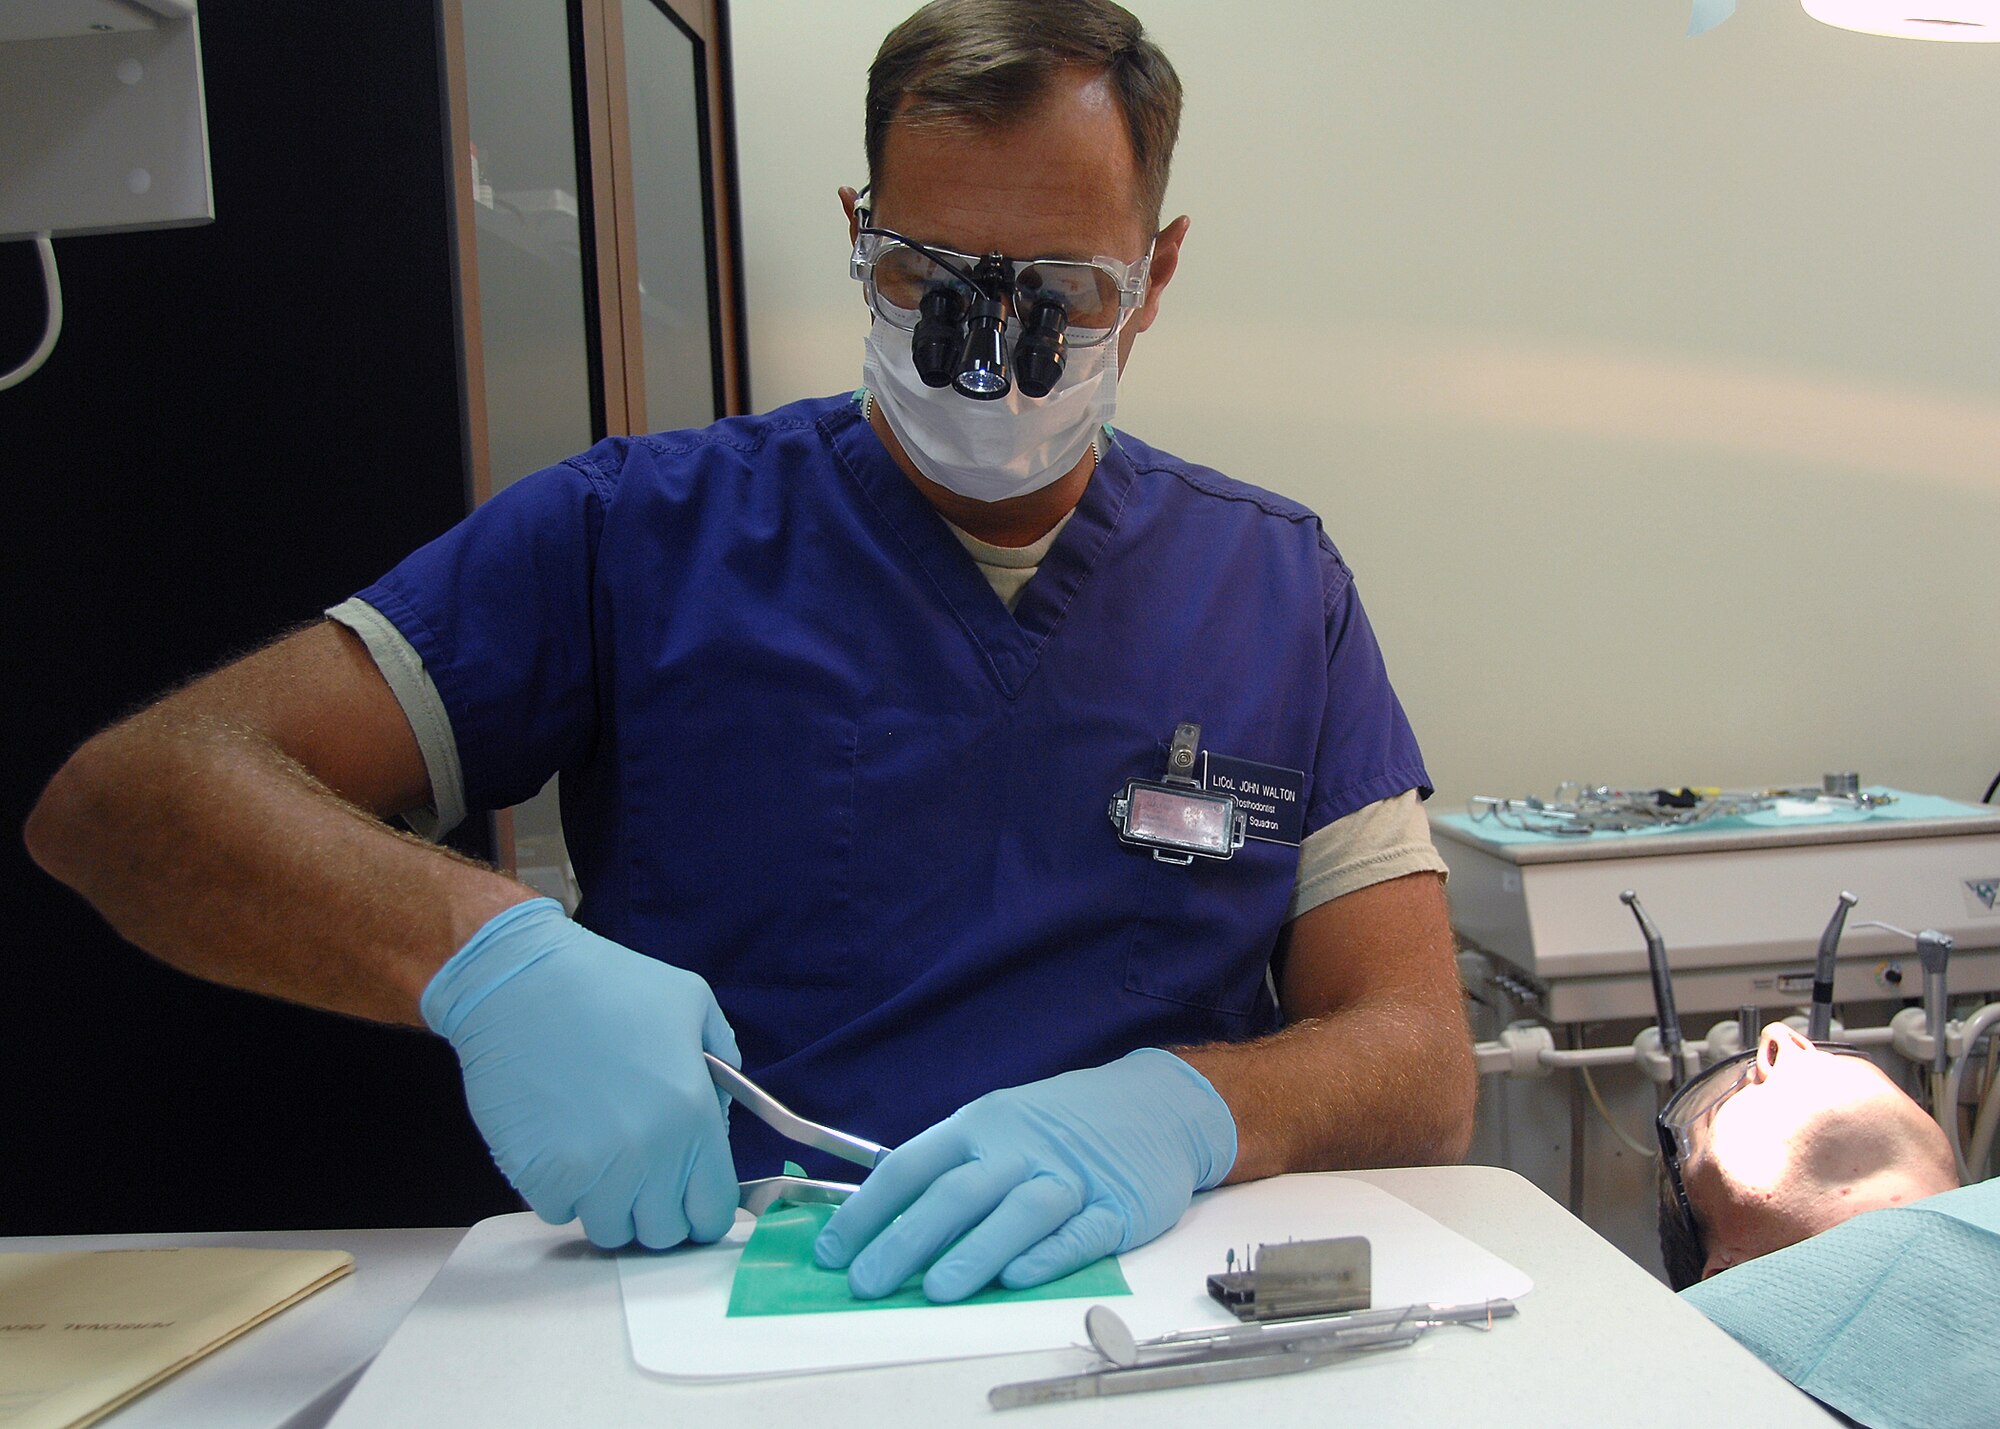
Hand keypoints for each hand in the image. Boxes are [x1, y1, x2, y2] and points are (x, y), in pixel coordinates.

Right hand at [421, 898, 739, 1248]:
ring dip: (608, 1204)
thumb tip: (721, 1110)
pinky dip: (562, 1192)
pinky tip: (560, 1145)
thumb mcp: (692, 1003)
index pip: (712, 1213)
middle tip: (640, 1174)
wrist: (519, 983)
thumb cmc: (608, 985)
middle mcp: (648, 1157)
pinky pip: (559, 1213)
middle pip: (662, 1234)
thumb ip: (722, 1061)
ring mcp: (590, 1173)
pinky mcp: (539, 1177)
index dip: (703, 1210)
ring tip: (599, 1156)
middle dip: (656, 1210)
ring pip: (609, 1231)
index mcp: (693, 1118)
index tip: (689, 1196)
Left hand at [813, 1049, 1235, 1301]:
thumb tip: (878, 1227)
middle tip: (868, 1283)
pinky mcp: (1117, 1207)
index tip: (832, 1253)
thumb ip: (948, 1172)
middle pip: (958, 1192)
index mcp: (980, 1125)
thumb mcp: (1000, 1126)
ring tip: (936, 1291)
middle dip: (907, 1238)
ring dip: (975, 1251)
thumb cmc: (1058, 1125)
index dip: (868, 1210)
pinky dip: (1048, 1256)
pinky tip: (1018, 1278)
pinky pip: (1079, 1233)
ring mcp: (1070, 1176)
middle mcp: (1020, 1148)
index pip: (911, 1165)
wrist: (1155, 1104)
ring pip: (1018, 1212)